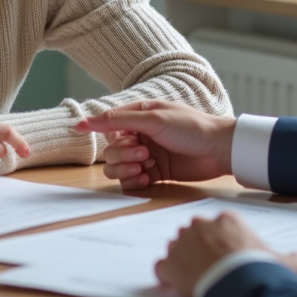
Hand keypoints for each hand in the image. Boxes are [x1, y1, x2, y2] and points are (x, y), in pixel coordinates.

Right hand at [74, 100, 235, 189]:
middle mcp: (140, 135)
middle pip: (110, 149)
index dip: (96, 127)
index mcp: (140, 116)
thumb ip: (119, 120)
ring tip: (145, 167)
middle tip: (142, 153)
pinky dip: (134, 181)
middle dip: (121, 154)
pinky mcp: (154, 173)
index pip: (108, 123)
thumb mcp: (154, 119)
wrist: (219, 150)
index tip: (78, 129)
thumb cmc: (191, 127)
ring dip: (126, 168)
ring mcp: (146, 155)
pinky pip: (131, 180)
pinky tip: (148, 177)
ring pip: (117, 167)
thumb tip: (87, 119)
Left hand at [155, 211, 296, 296]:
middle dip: (199, 247)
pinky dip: (167, 276)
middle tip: (210, 266)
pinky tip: (178, 285)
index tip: (225, 254)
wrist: (238, 284)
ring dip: (182, 260)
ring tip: (195, 276)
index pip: (217, 225)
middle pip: (194, 232)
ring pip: (176, 247)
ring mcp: (182, 243)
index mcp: (226, 219)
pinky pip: (162, 267)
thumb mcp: (282, 262)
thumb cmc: (258, 268)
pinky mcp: (169, 264)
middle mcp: (200, 225)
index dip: (220, 241)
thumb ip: (293, 260)